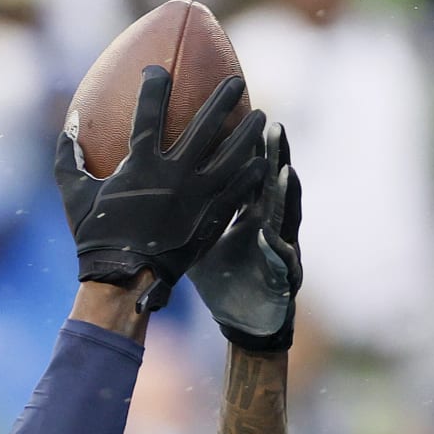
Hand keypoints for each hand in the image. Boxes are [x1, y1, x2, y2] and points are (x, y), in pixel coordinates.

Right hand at [56, 69, 266, 311]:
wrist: (123, 279)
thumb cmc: (95, 237)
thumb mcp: (73, 195)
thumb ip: (68, 158)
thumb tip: (67, 124)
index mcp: (140, 165)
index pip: (149, 112)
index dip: (153, 86)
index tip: (158, 70)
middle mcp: (174, 175)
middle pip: (205, 126)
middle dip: (223, 99)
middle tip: (237, 81)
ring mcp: (197, 197)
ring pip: (231, 156)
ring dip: (248, 133)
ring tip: (261, 116)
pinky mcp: (210, 219)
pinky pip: (237, 191)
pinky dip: (251, 174)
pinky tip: (262, 162)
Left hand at [188, 120, 301, 351]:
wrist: (243, 318)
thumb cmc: (221, 276)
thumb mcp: (200, 238)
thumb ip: (185, 209)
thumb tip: (147, 187)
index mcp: (248, 212)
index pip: (249, 172)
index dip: (248, 147)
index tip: (242, 115)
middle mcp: (267, 223)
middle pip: (272, 184)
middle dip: (275, 155)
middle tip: (272, 124)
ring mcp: (277, 248)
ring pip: (284, 216)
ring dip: (286, 194)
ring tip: (286, 171)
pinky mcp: (281, 277)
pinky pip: (279, 260)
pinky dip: (276, 248)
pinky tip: (268, 237)